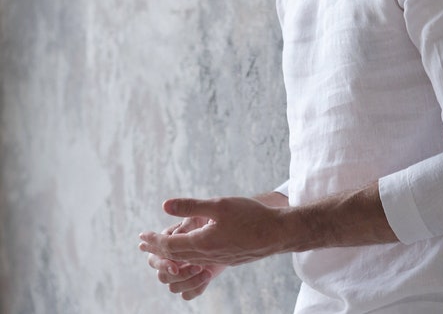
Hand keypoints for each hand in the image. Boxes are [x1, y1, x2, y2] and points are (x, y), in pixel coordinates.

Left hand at [139, 197, 290, 266]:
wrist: (277, 233)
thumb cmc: (251, 216)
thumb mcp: (219, 205)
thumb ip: (191, 206)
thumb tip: (164, 205)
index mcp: (201, 243)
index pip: (168, 245)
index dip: (153, 241)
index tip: (141, 237)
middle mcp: (206, 255)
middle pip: (175, 255)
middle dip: (157, 249)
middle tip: (144, 245)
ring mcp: (218, 259)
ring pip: (188, 260)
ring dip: (171, 254)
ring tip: (162, 249)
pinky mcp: (228, 259)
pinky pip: (200, 261)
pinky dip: (188, 256)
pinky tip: (191, 251)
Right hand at [144, 216, 225, 300]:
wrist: (231, 229)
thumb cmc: (213, 218)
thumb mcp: (200, 218)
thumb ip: (185, 226)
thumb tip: (172, 233)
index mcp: (169, 242)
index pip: (157, 255)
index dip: (162, 263)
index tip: (174, 266)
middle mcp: (173, 258)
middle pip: (162, 275)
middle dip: (175, 275)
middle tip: (195, 267)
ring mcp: (183, 270)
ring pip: (173, 286)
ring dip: (187, 282)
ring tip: (206, 271)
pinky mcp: (195, 278)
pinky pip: (188, 293)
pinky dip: (195, 289)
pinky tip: (208, 276)